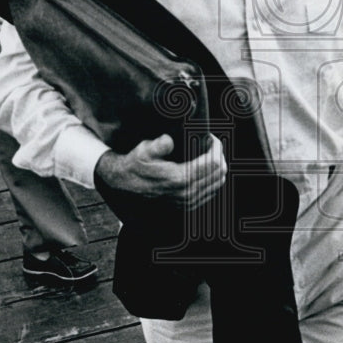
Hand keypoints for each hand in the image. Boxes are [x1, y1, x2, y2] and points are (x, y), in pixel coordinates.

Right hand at [95, 133, 226, 209]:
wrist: (122, 185)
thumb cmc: (134, 165)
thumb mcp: (143, 151)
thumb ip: (159, 145)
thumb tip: (171, 139)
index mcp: (180, 179)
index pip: (213, 162)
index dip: (216, 146)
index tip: (209, 137)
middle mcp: (187, 193)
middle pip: (220, 173)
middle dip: (219, 155)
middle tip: (210, 144)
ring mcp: (188, 202)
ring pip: (218, 183)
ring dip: (218, 167)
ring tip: (208, 154)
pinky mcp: (186, 205)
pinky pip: (211, 192)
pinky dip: (213, 178)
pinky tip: (204, 168)